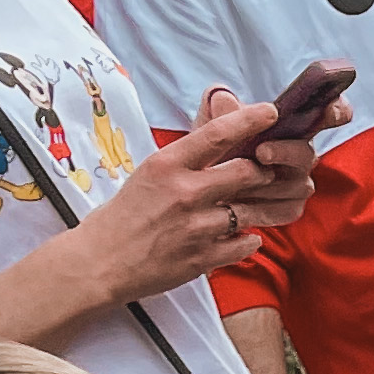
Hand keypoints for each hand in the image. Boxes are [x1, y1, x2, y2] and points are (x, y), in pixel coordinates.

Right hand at [95, 92, 320, 301]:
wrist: (102, 261)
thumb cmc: (126, 215)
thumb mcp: (150, 174)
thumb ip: (185, 162)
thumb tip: (220, 144)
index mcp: (167, 165)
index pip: (216, 134)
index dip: (249, 120)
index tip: (270, 112)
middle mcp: (184, 193)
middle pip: (246, 172)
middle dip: (263, 171)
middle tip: (265, 173)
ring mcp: (197, 228)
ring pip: (250, 211)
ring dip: (259, 207)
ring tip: (253, 205)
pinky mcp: (204, 258)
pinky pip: (245, 244)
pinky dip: (247, 239)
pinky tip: (238, 236)